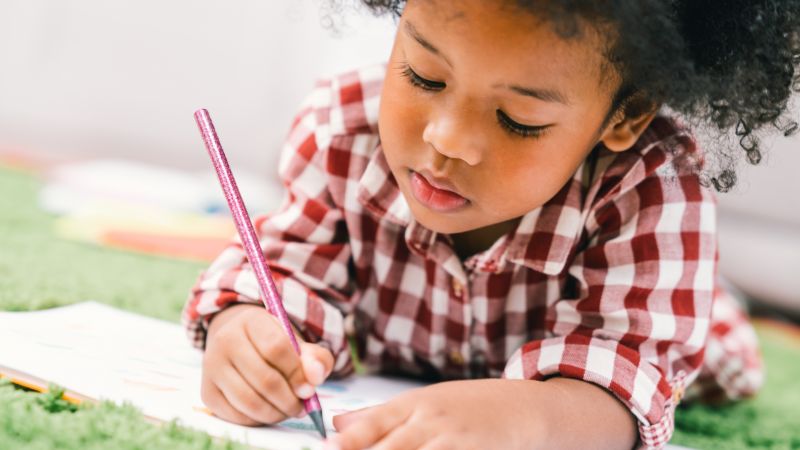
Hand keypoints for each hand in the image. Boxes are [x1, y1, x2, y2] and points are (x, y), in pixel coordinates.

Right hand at [201, 303, 333, 425]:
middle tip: (302, 406)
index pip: (277, 348)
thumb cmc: (273, 342)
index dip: (297, 373)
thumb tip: (315, 377)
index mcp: (251, 321)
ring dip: (276, 413)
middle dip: (289, 399)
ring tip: (289, 410)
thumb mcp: (296, 341)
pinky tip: (270, 411)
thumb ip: (314, 357)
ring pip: (249, 401)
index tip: (309, 389)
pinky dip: (259, 420)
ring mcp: (212, 367)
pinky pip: (237, 415)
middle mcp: (225, 341)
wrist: (237, 342)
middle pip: (264, 379)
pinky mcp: (207, 392)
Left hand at [327, 379, 545, 449]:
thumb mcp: (422, 402)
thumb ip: (378, 416)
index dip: (349, 440)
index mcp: (412, 404)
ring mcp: (453, 440)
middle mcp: (430, 420)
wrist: (520, 407)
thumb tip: (335, 426)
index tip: (326, 449)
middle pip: (390, 448)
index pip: (373, 423)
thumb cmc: (464, 406)